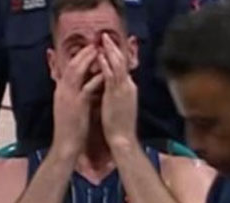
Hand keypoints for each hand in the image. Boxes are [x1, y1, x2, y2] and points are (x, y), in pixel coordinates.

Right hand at [52, 45, 104, 157]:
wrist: (65, 146)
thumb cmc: (70, 130)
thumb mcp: (69, 109)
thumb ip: (74, 97)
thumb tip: (82, 89)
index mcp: (60, 92)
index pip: (67, 69)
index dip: (77, 58)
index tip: (87, 51)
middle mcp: (62, 91)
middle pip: (71, 66)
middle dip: (83, 54)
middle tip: (94, 45)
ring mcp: (69, 97)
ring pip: (76, 72)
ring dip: (88, 61)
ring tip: (99, 52)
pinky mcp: (77, 105)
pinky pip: (87, 87)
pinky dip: (95, 79)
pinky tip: (104, 73)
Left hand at [98, 34, 137, 149]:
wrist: (123, 139)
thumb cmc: (119, 127)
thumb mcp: (119, 106)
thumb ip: (115, 95)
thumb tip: (110, 88)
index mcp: (129, 89)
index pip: (123, 68)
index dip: (116, 55)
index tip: (109, 46)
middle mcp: (128, 86)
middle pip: (122, 61)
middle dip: (113, 48)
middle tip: (105, 37)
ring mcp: (123, 89)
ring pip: (118, 64)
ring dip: (110, 51)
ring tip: (103, 40)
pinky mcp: (116, 94)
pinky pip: (111, 74)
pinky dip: (106, 63)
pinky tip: (100, 55)